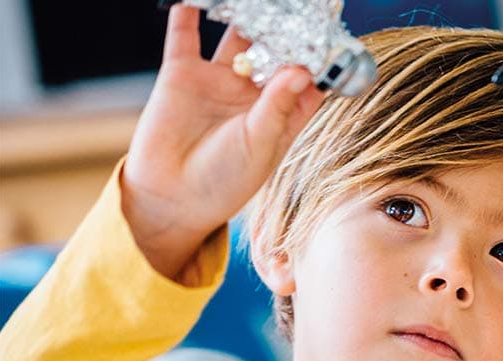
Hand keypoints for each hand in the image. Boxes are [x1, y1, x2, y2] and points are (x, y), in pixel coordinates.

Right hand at [122, 5, 324, 280]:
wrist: (170, 198)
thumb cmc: (224, 181)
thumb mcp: (260, 145)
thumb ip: (278, 107)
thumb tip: (301, 70)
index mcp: (283, 112)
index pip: (308, 76)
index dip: (320, 57)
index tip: (332, 35)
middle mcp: (254, 91)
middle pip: (275, 49)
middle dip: (287, 27)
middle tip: (299, 6)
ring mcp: (219, 80)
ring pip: (236, 37)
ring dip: (245, 15)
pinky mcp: (181, 75)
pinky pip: (185, 38)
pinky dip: (188, 16)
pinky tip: (194, 0)